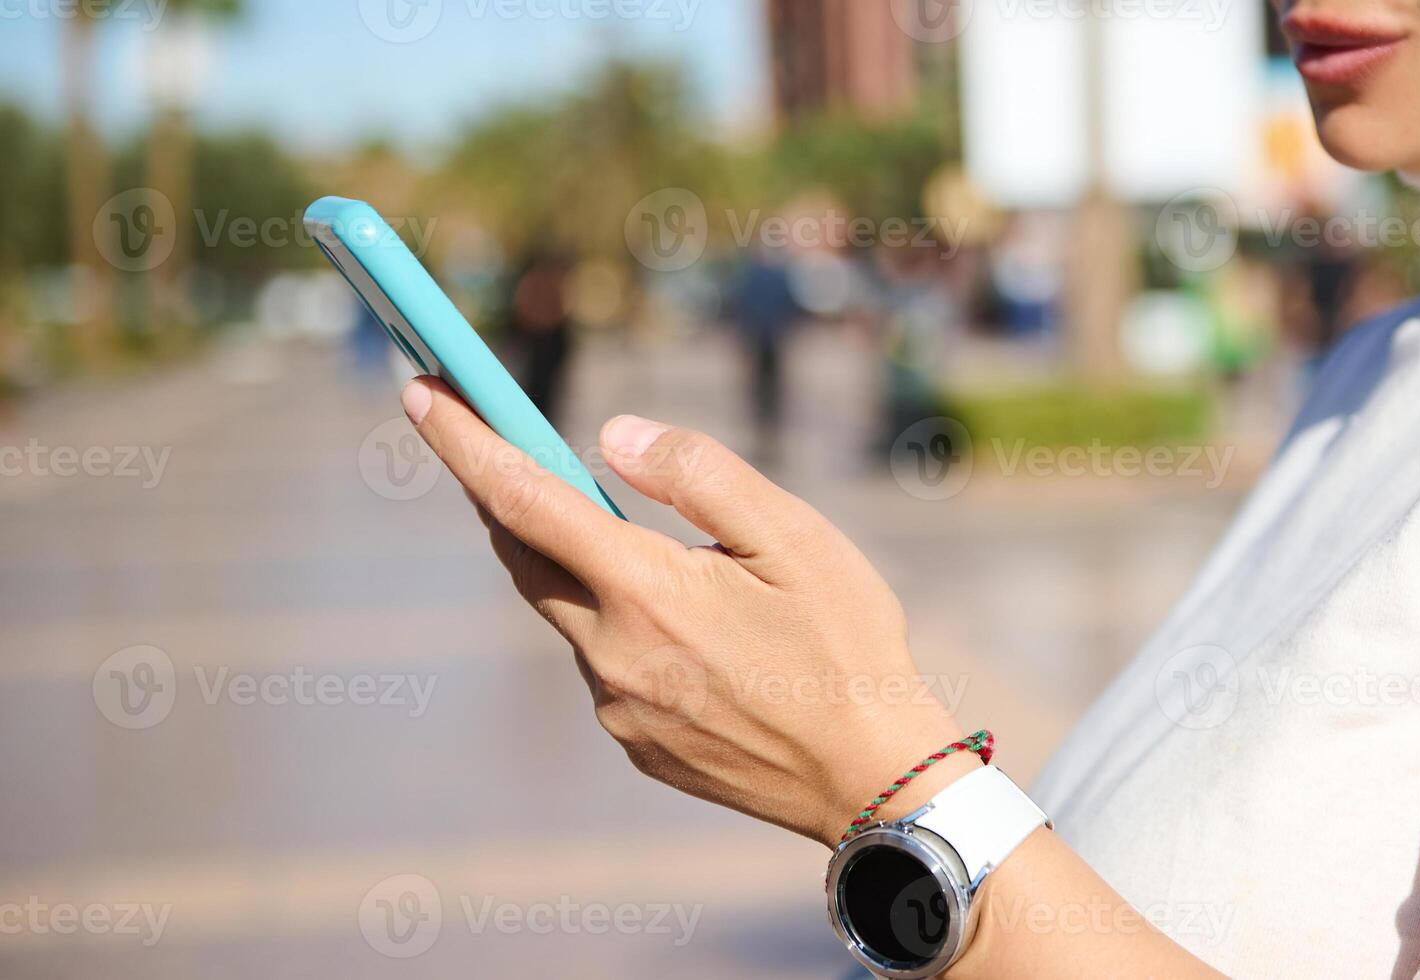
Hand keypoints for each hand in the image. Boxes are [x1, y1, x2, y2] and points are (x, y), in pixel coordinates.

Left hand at [400, 377, 968, 844]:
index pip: (524, 499)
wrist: (872, 782)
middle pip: (524, 557)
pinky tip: (687, 630)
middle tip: (491, 441)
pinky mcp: (636, 745)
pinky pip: (605, 666)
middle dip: (499, 495)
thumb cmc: (846, 647)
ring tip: (645, 546)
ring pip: (570, 614)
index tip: (419, 389)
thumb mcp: (794, 537)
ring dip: (578, 567)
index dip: (464, 441)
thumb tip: (611, 436)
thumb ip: (699, 475)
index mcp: (646, 592)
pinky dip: (616, 625)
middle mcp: (613, 654)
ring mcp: (618, 709)